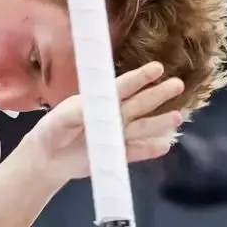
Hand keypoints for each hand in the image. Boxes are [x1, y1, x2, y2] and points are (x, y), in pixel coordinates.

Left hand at [16, 62, 185, 181]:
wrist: (47, 159)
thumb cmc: (53, 130)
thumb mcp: (61, 118)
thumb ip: (79, 112)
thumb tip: (101, 107)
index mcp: (99, 100)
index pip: (122, 87)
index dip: (139, 77)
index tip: (157, 68)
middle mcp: (112, 115)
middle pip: (139, 103)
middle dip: (158, 94)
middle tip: (178, 84)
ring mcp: (116, 135)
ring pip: (141, 127)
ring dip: (159, 122)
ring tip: (179, 117)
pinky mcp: (116, 155)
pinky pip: (135, 152)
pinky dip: (149, 150)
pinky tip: (165, 146)